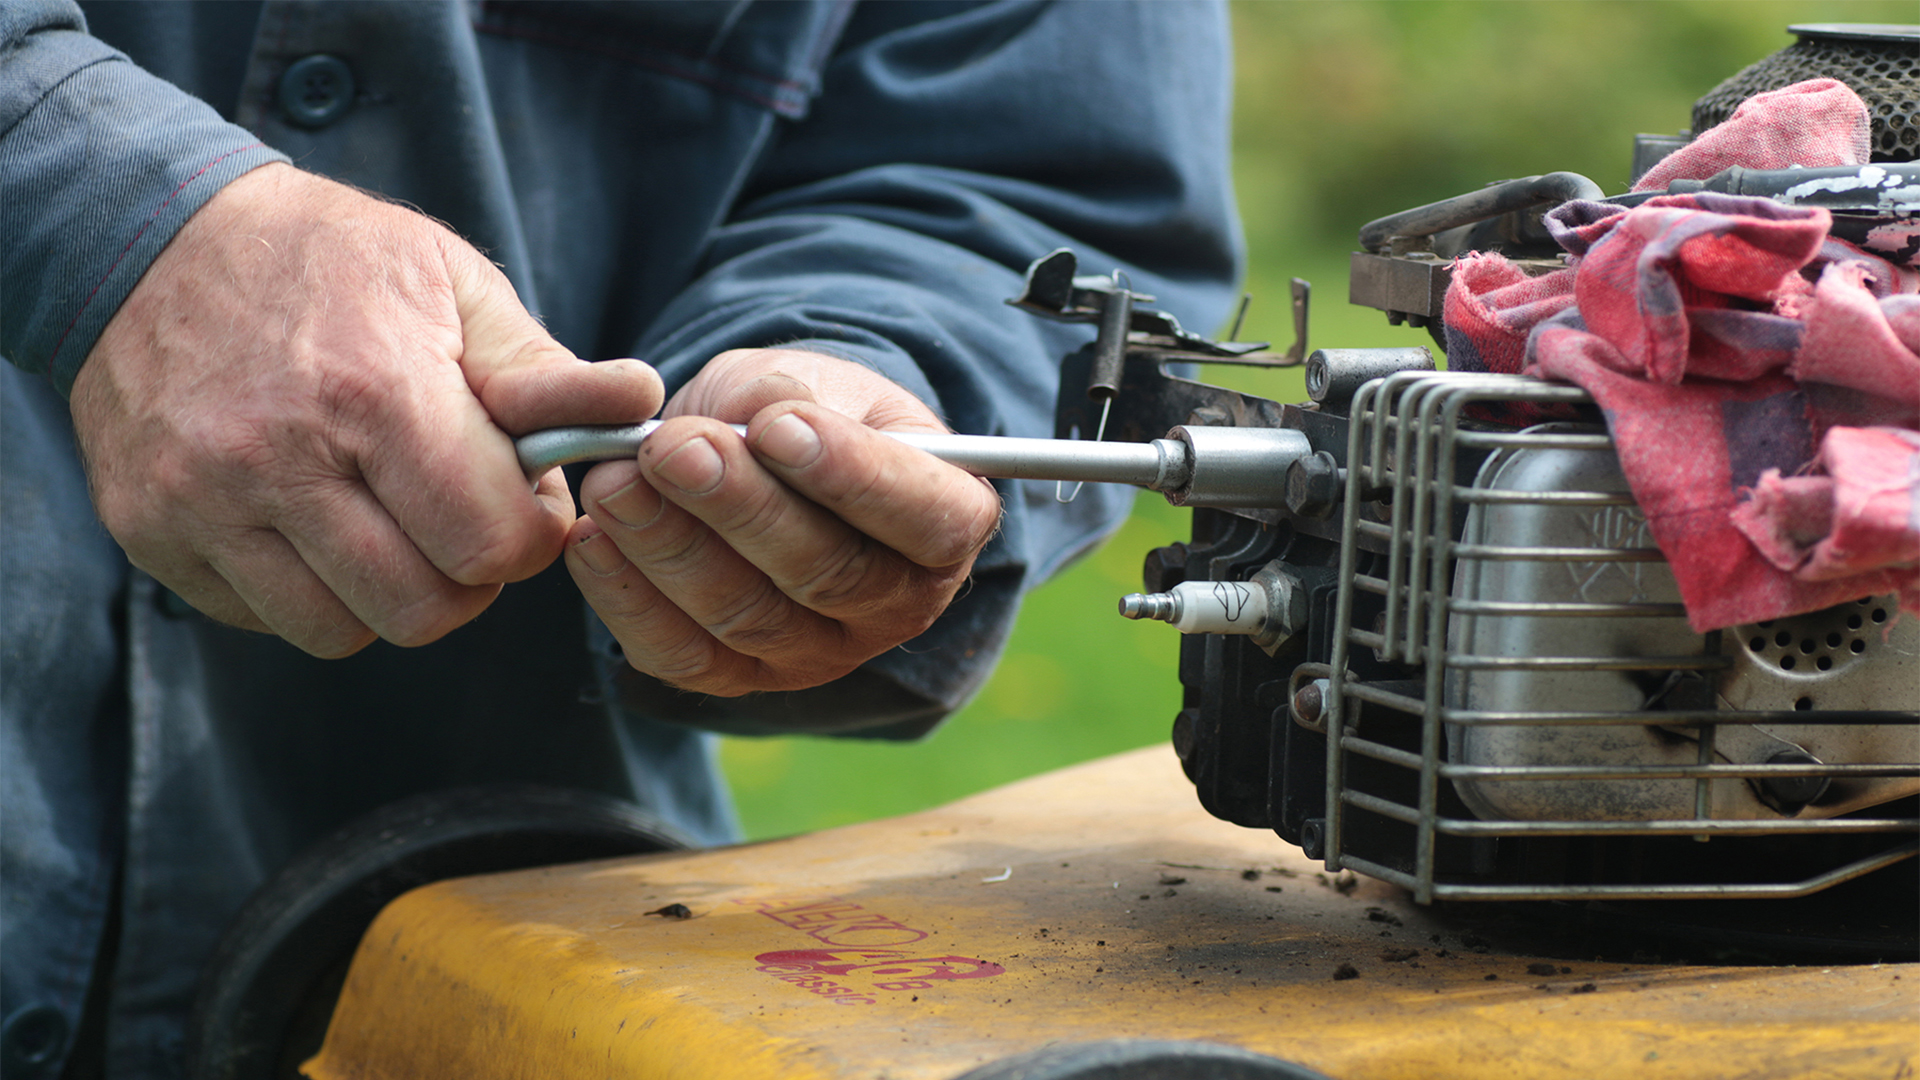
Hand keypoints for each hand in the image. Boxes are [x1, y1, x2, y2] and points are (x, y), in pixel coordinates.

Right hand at [70, 163, 662, 656]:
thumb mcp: (451, 283)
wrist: (149, 235)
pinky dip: (307, 591)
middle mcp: (280, 458)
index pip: (491, 543)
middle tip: (461, 517)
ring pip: (343, 632)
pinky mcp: (151, 531)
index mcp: (374, 391)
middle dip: (468, 575)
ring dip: (388, 593)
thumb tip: (639, 402)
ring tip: (389, 519)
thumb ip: (543, 368)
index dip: (529, 533)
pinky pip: (264, 620)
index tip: (520, 496)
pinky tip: (313, 520)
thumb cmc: (330, 261)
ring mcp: (203, 503)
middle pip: (426, 608)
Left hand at [565, 348, 1002, 695]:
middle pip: (826, 572)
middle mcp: (896, 604)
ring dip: (672, 546)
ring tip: (614, 479)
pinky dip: (629, 598)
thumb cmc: (801, 412)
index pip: (928, 517)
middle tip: (672, 447)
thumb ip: (789, 395)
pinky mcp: (738, 679)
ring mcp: (817, 654)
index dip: (855, 478)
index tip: (778, 428)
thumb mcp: (812, 380)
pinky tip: (594, 538)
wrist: (753, 457)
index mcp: (947, 522)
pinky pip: (682, 657)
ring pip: (747, 617)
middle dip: (738, 506)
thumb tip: (755, 419)